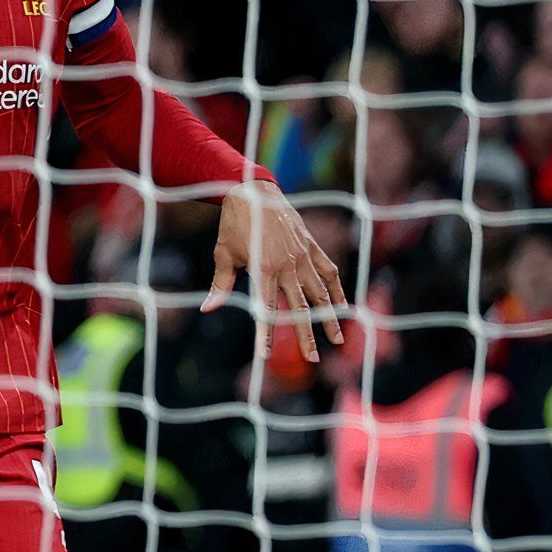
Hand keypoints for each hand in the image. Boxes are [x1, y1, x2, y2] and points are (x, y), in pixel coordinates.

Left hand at [204, 179, 346, 361]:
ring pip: (320, 293)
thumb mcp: (223, 254)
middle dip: (306, 336)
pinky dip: (338, 289)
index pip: (266, 310)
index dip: (266, 334)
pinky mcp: (312, 247)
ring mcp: (303, 256)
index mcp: (263, 270)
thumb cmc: (233, 225)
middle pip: (299, 308)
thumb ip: (221, 285)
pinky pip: (329, 271)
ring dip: (329, 317)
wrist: (253, 191)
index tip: (264, 355)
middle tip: (312, 360)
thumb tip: (207, 310)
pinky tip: (344, 306)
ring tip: (337, 340)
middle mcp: (287, 266)